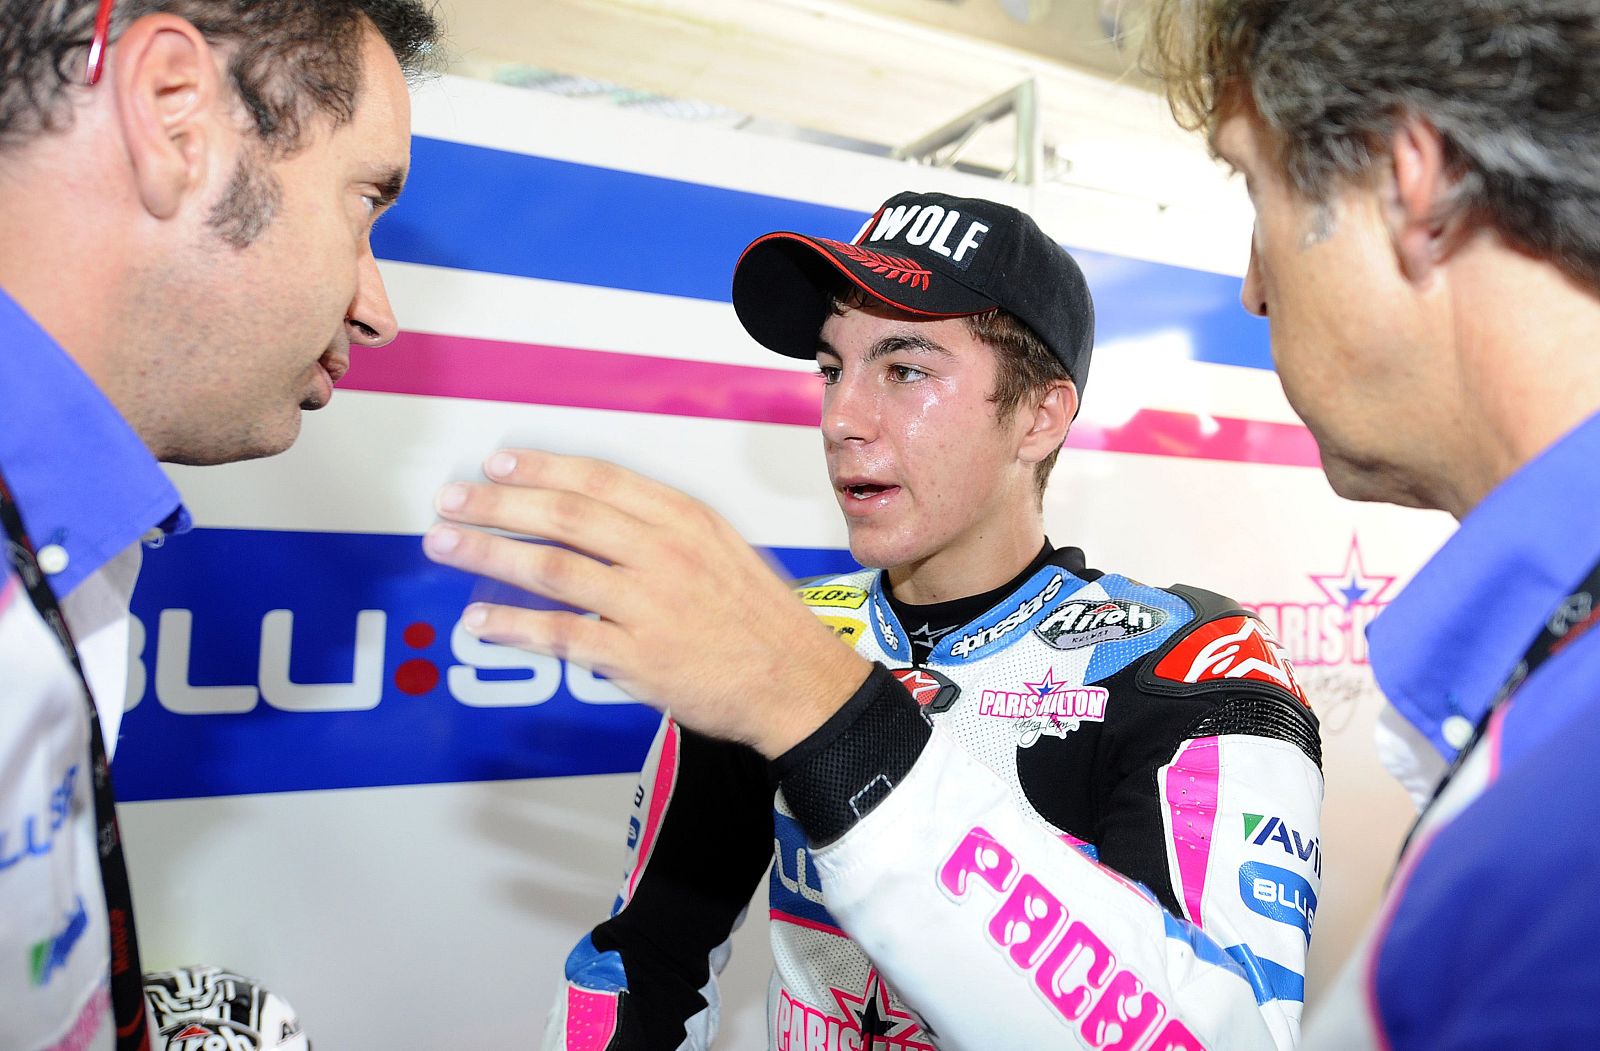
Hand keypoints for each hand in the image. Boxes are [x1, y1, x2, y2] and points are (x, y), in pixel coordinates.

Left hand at [421, 449, 871, 756]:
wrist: (796, 683)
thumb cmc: (761, 620)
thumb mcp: (723, 549)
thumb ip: (664, 529)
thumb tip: (597, 519)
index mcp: (685, 520)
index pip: (598, 481)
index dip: (541, 468)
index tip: (498, 465)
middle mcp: (662, 553)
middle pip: (564, 516)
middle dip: (498, 504)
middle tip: (453, 500)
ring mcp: (646, 605)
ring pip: (552, 568)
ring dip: (489, 553)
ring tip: (445, 544)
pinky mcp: (635, 657)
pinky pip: (560, 635)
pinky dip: (512, 626)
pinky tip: (478, 619)